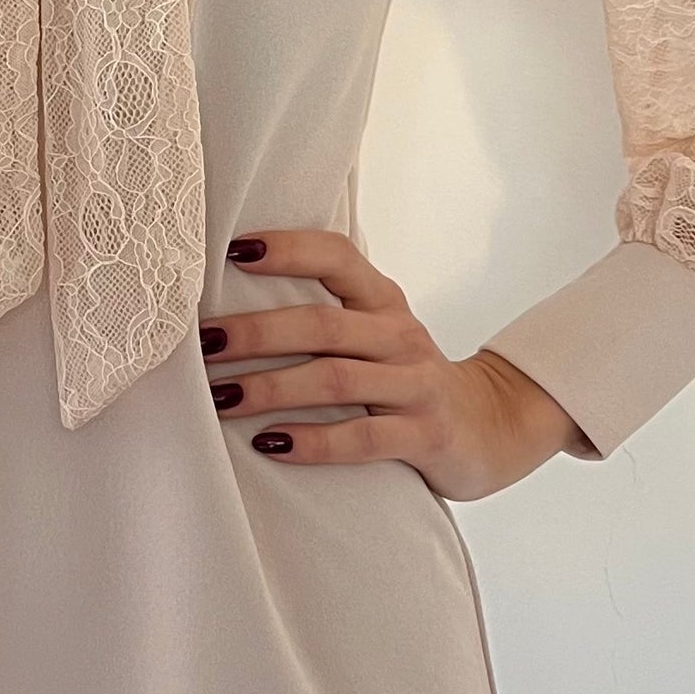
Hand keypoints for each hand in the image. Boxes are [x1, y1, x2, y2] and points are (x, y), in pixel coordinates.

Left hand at [199, 227, 587, 498]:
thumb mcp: (375, 333)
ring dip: (271, 388)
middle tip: (205, 343)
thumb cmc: (405, 377)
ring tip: (221, 397)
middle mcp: (400, 335)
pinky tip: (270, 444)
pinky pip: (362, 439)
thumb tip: (227, 307)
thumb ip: (324, 315)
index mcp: (382, 300)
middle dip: (257, 332)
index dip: (287, 249)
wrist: (489, 427)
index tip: (232, 250)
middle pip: (322, 324)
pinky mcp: (425, 436)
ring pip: (336, 379)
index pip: (337, 256)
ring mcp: (415, 385)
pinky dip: (312, 442)